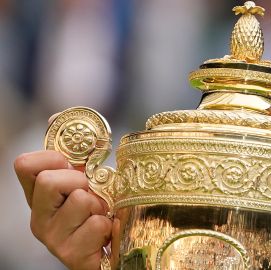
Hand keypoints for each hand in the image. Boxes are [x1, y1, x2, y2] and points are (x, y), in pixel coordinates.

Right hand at [14, 150, 111, 269]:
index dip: (52, 158)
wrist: (110, 253)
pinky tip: (105, 233)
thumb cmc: (97, 214)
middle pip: (49, 181)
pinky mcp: (72, 254)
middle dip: (80, 181)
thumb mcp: (86, 184)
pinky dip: (108, 225)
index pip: (25, 165)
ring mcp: (53, 238)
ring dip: (99, 205)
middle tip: (90, 195)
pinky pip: (96, 224)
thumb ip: (77, 161)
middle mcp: (39, 218)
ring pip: (80, 200)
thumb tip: (64, 126)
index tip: (71, 166)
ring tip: (99, 215)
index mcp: (38, 197)